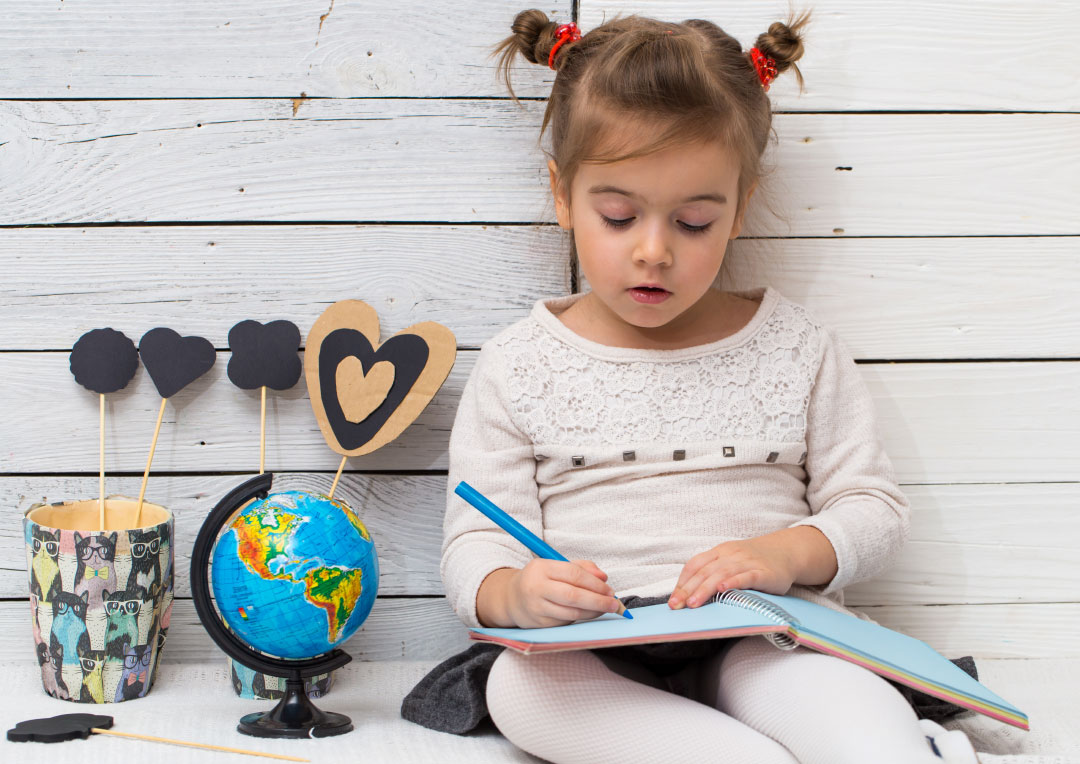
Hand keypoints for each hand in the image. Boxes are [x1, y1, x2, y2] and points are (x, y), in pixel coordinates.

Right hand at [506, 558, 621, 628]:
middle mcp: (536, 587)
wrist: (511, 598)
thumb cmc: (540, 580)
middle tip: (614, 604)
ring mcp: (536, 607)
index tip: (610, 590)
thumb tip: (603, 577)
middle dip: (598, 601)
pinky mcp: (539, 623)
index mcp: (541, 568)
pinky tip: (588, 614)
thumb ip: (581, 568)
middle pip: (573, 595)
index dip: (595, 583)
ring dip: (593, 612)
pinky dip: (581, 618)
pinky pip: (566, 621)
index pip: (574, 574)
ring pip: (571, 612)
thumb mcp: (556, 566)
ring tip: (605, 609)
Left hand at [668, 536, 797, 609]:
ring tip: (693, 603)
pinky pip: (746, 577)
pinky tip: (723, 590)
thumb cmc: (754, 561)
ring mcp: (747, 562)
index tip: (673, 600)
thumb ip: (714, 573)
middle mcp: (731, 555)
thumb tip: (689, 596)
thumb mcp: (731, 562)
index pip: (695, 565)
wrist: (786, 551)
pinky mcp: (763, 572)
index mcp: (720, 552)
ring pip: (721, 574)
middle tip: (677, 606)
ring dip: (705, 589)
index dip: (682, 582)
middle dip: (688, 589)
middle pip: (705, 571)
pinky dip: (733, 582)